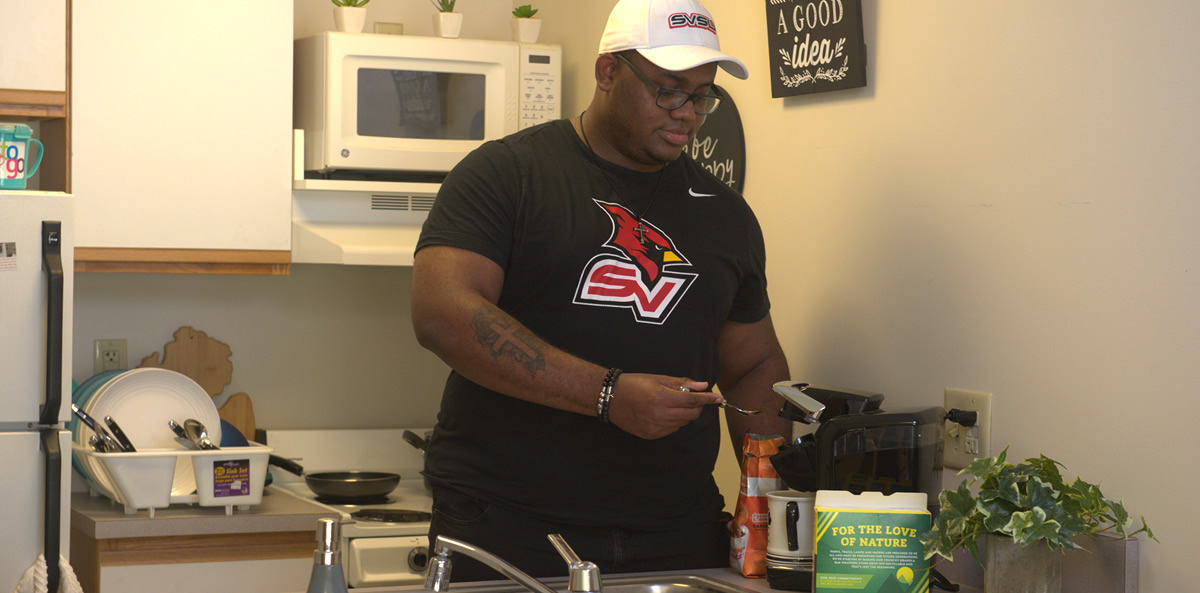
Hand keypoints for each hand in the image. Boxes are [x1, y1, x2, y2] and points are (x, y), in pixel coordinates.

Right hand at [606, 374, 720, 438]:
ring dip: (684, 414)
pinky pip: (672, 430)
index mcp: (661, 398)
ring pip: (682, 423)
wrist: (611, 398)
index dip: (707, 399)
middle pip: (691, 414)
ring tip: (672, 404)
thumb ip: (681, 383)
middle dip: (697, 407)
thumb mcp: (657, 378)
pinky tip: (664, 413)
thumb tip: (702, 385)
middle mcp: (659, 415)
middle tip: (693, 398)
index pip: (692, 401)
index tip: (718, 398)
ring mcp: (655, 428)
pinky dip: (674, 422)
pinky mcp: (651, 435)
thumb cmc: (634, 384)